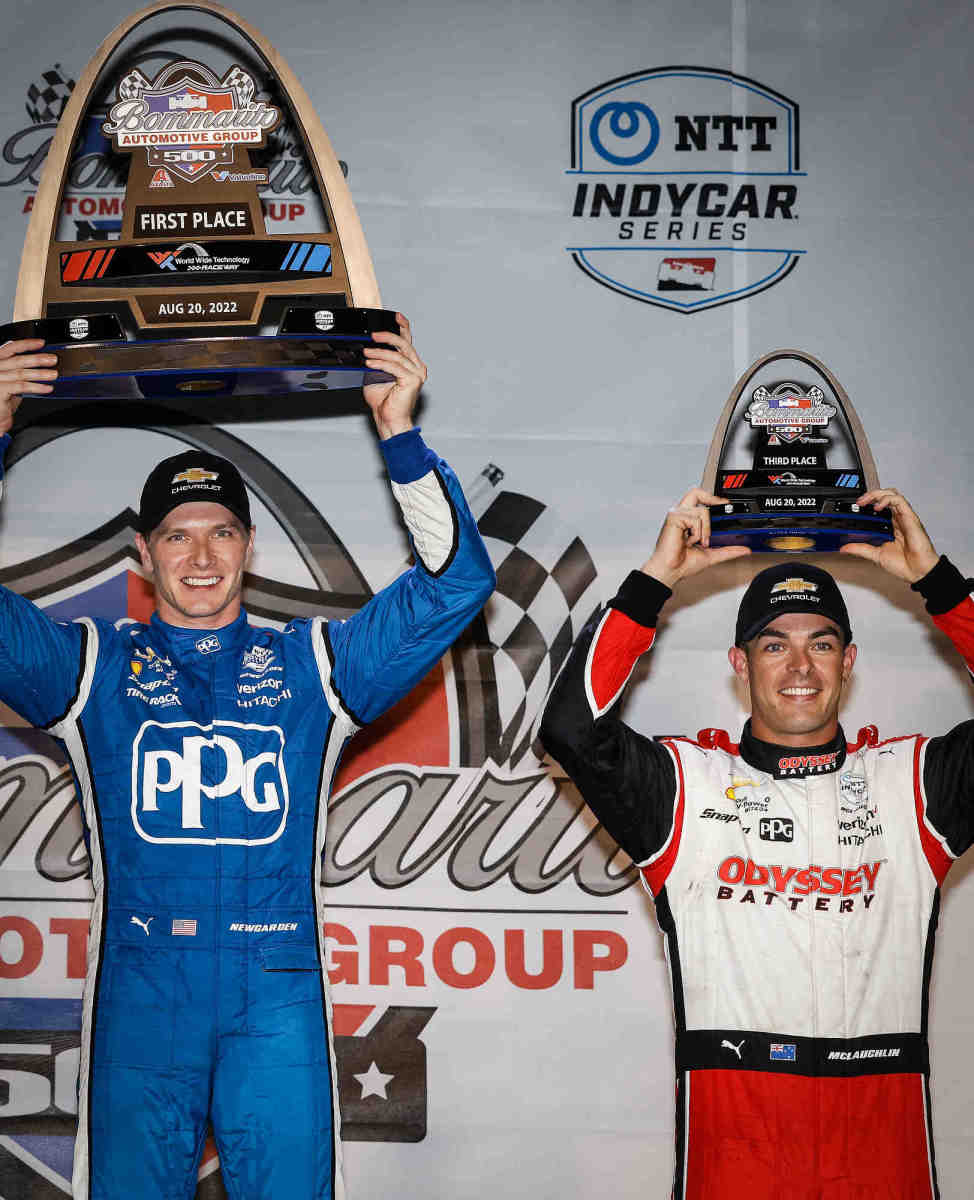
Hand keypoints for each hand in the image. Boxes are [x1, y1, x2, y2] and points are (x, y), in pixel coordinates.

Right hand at [0, 339, 57, 433]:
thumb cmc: (3, 400)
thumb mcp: (14, 382)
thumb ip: (22, 373)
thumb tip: (42, 367)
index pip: (10, 348)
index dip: (26, 344)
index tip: (41, 343)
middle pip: (17, 360)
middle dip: (38, 359)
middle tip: (53, 360)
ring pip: (20, 373)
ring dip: (40, 373)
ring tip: (53, 374)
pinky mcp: (0, 390)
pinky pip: (21, 386)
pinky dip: (36, 387)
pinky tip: (47, 388)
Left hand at [362, 313, 426, 439]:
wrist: (389, 420)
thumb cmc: (385, 402)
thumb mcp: (376, 375)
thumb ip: (375, 361)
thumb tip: (365, 349)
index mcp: (412, 365)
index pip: (408, 341)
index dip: (402, 326)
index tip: (394, 316)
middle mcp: (417, 368)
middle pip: (404, 344)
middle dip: (387, 336)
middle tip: (373, 335)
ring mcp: (417, 374)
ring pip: (397, 355)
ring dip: (379, 352)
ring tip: (366, 353)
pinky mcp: (412, 381)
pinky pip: (394, 367)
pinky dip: (380, 363)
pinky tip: (370, 363)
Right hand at [641, 487, 750, 586]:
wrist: (671, 571)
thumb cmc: (682, 563)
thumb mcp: (711, 554)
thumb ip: (728, 550)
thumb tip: (744, 549)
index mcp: (687, 520)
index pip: (699, 499)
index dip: (713, 497)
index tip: (726, 503)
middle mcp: (681, 515)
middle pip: (696, 492)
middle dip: (712, 498)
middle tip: (723, 506)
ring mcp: (677, 515)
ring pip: (703, 511)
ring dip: (706, 529)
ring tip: (699, 542)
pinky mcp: (674, 518)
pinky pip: (695, 519)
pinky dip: (697, 533)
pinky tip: (689, 541)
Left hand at [839, 488, 938, 581]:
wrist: (918, 572)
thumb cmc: (905, 564)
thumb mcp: (876, 555)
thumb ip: (861, 549)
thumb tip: (845, 548)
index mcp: (892, 526)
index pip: (881, 505)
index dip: (869, 501)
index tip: (856, 506)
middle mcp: (899, 519)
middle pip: (887, 496)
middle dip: (871, 494)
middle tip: (859, 502)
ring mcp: (905, 518)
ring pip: (893, 494)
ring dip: (878, 494)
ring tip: (866, 500)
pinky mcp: (911, 518)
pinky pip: (900, 501)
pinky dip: (887, 500)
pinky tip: (877, 507)